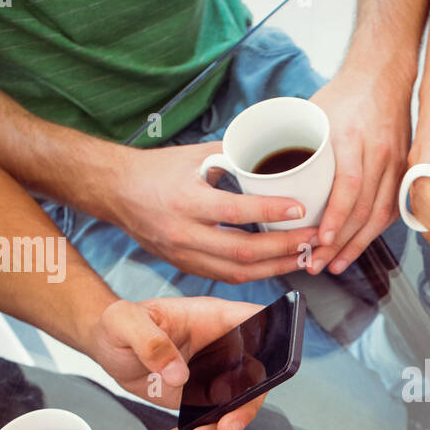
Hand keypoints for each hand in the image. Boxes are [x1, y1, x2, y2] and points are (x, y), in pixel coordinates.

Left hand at [84, 297, 269, 429]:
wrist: (106, 347)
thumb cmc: (118, 323)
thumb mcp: (124, 322)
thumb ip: (150, 342)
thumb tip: (178, 374)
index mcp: (214, 319)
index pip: (257, 324)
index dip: (274, 343)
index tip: (268, 372)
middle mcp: (222, 348)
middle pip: (253, 378)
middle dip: (244, 409)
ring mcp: (212, 375)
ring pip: (232, 407)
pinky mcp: (196, 397)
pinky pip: (204, 421)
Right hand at [107, 142, 319, 282]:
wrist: (115, 191)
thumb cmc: (157, 168)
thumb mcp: (194, 154)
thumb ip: (233, 156)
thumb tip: (275, 152)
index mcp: (185, 200)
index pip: (235, 210)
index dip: (270, 212)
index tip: (300, 208)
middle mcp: (183, 233)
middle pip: (242, 252)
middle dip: (284, 248)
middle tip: (313, 238)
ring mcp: (182, 255)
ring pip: (237, 273)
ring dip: (276, 267)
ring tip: (304, 257)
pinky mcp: (184, 267)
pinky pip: (225, 277)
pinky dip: (256, 274)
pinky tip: (278, 265)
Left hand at [305, 66, 412, 274]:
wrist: (382, 77)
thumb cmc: (343, 95)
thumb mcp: (315, 112)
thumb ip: (298, 144)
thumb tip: (261, 174)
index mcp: (351, 136)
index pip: (349, 185)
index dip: (336, 217)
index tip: (319, 239)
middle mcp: (377, 153)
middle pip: (363, 208)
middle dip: (339, 243)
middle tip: (316, 262)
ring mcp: (394, 164)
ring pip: (378, 215)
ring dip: (355, 245)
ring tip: (332, 264)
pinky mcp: (401, 172)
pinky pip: (389, 210)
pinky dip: (372, 233)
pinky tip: (354, 248)